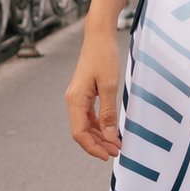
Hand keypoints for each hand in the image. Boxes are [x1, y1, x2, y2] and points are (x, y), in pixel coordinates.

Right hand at [66, 25, 123, 157]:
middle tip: (117, 151)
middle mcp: (73, 100)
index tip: (107, 155)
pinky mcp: (85, 93)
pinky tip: (111, 129)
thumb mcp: (110, 85)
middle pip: (82, 131)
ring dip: (100, 136)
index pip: (79, 133)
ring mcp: (78, 97)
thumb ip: (108, 112)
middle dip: (98, 144)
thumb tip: (110, 136)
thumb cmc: (104, 56)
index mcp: (75, 100)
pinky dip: (100, 124)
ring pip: (86, 124)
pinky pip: (90, 115)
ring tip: (116, 144)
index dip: (92, 147)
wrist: (99, 35)